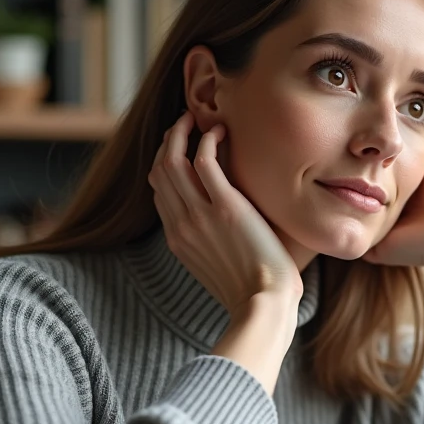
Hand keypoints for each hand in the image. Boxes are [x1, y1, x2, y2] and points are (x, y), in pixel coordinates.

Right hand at [148, 112, 302, 314]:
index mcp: (177, 240)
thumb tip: (224, 234)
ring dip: (181, 132)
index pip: (159, 191)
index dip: (165, 163)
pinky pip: (204, 161)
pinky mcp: (225, 207)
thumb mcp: (218, 268)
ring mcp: (199, 215)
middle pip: (159, 171)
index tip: (180, 147)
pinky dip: (207, 139)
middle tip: (185, 124)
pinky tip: (221, 131)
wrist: (264, 304)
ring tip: (197, 119)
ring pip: (172, 160)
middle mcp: (181, 225)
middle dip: (169, 140)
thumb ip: (211, 245)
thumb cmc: (255, 291)